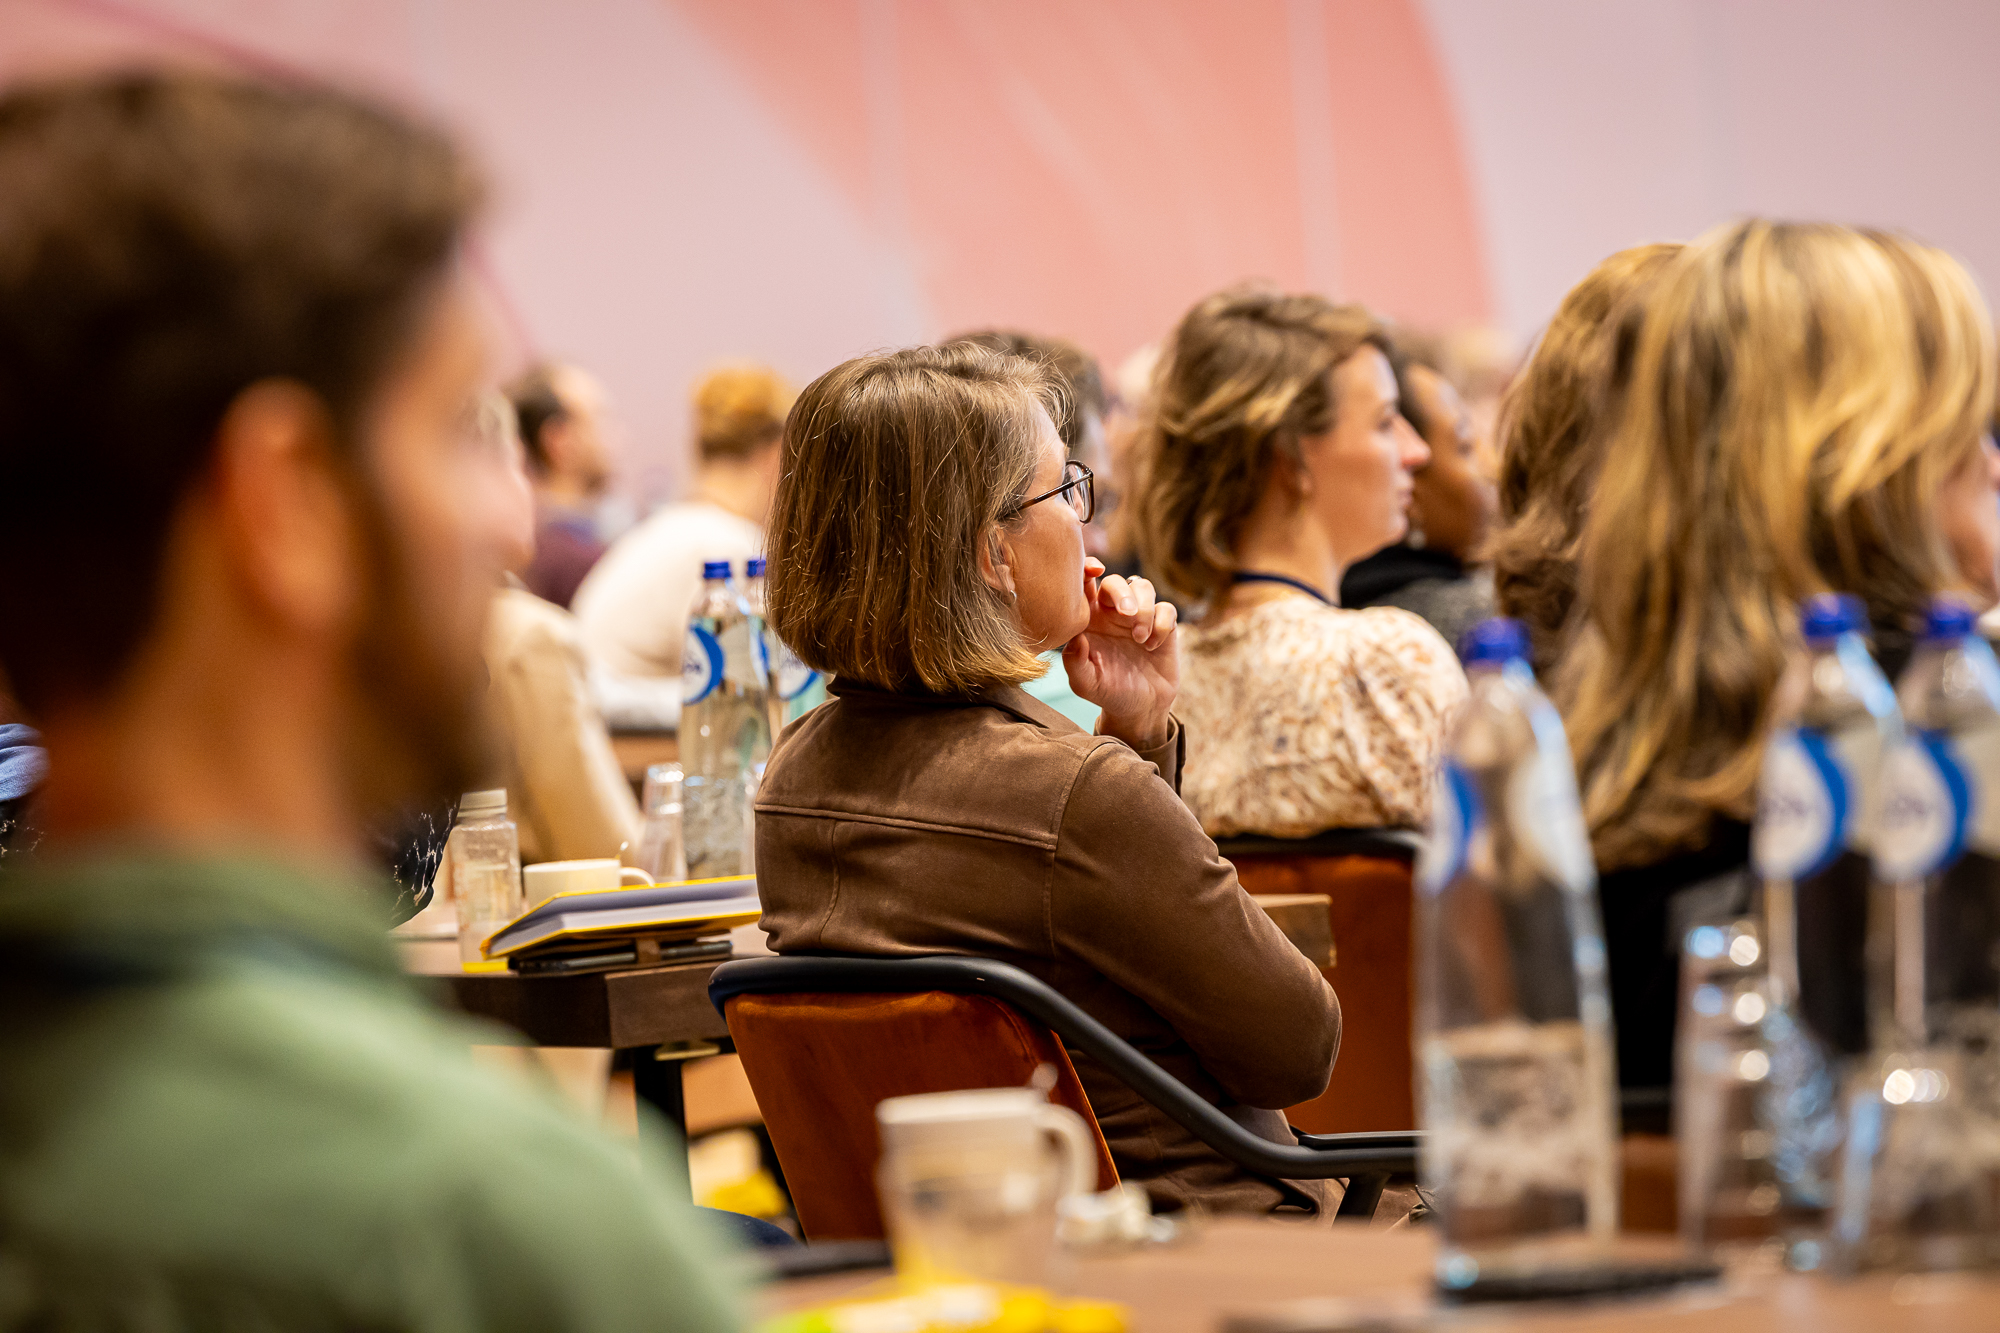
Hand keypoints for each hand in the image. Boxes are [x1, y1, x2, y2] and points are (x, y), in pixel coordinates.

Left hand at [1063, 558, 1177, 751]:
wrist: (1140, 708)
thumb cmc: (1107, 693)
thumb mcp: (1085, 684)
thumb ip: (1074, 661)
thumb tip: (1076, 637)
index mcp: (1089, 619)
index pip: (1085, 584)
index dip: (1087, 568)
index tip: (1096, 570)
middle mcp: (1112, 613)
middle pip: (1116, 581)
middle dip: (1123, 593)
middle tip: (1128, 616)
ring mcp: (1139, 617)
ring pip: (1143, 587)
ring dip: (1144, 609)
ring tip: (1139, 639)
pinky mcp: (1163, 625)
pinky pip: (1166, 608)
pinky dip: (1161, 625)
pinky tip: (1152, 646)